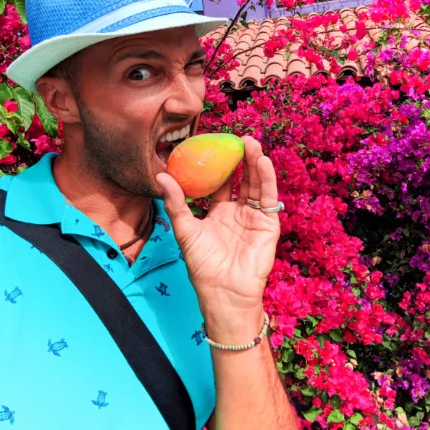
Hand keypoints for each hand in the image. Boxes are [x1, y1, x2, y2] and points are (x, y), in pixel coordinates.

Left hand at [155, 136, 280, 314]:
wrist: (224, 292)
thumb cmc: (203, 266)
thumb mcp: (185, 230)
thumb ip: (176, 203)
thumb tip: (161, 176)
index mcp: (219, 212)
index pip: (222, 182)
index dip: (219, 164)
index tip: (215, 143)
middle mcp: (238, 212)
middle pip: (242, 178)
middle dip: (240, 158)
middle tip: (236, 137)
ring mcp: (255, 217)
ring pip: (256, 184)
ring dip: (255, 163)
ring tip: (250, 143)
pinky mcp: (269, 223)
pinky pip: (268, 198)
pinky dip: (266, 179)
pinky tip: (262, 162)